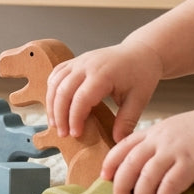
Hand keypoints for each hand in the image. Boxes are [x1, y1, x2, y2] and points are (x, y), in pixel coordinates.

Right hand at [45, 42, 162, 140]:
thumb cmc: (141, 74)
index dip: (75, 118)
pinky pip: (56, 74)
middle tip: (63, 133)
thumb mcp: (139, 99)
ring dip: (51, 104)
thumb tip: (118, 141)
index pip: (81, 99)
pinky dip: (52, 90)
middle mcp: (86, 65)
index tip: (76, 134)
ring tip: (55, 123)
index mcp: (103, 75)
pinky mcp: (75, 61)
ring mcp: (78, 61)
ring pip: (54, 83)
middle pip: (62, 91)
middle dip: (59, 115)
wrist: (141, 52)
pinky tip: (55, 104)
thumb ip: (127, 120)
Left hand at [100, 106, 193, 193]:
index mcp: (154, 131)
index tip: (104, 177)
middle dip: (120, 186)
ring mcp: (174, 152)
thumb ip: (162, 143)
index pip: (123, 146)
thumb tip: (154, 165)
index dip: (111, 163)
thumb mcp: (177, 129)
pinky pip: (169, 186)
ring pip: (146, 178)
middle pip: (129, 164)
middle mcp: (159, 140)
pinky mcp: (191, 164)